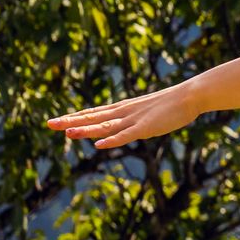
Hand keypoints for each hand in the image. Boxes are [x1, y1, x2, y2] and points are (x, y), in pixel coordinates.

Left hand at [49, 83, 202, 148]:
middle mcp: (124, 113)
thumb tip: (132, 122)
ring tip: (66, 133)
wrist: (191, 95)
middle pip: (93, 117)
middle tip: (49, 123)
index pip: (95, 113)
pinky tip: (99, 144)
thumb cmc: (174, 103)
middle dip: (71, 121)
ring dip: (85, 130)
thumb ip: (139, 117)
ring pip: (105, 127)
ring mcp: (134, 120)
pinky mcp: (146, 128)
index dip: (76, 116)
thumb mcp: (150, 110)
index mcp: (125, 109)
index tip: (59, 120)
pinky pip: (126, 135)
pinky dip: (112, 140)